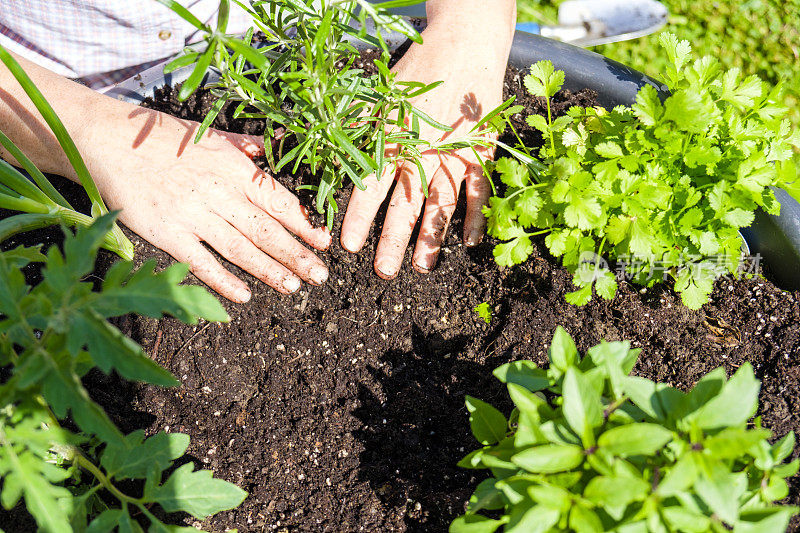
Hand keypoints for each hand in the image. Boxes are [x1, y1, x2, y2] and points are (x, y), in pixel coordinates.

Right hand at [84, 109, 330, 302]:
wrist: (107, 140)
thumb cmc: (163, 137)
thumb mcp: (211, 134)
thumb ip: (246, 147)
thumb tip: (275, 149)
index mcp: (233, 168)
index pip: (278, 201)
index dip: (304, 224)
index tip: (324, 242)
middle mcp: (218, 193)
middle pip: (266, 230)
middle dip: (297, 254)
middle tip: (321, 275)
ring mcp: (193, 215)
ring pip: (240, 249)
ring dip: (270, 270)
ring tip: (294, 287)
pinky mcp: (166, 234)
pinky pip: (201, 263)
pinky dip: (224, 282)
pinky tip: (245, 295)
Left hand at [339, 20, 512, 278]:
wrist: (464, 43)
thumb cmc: (414, 72)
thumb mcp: (374, 95)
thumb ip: (346, 124)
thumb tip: (297, 141)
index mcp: (392, 139)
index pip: (371, 186)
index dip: (359, 216)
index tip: (350, 245)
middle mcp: (422, 152)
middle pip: (404, 204)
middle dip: (392, 240)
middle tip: (382, 272)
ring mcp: (454, 154)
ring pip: (441, 204)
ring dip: (431, 237)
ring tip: (423, 267)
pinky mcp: (481, 151)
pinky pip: (479, 189)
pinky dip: (476, 215)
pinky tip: (471, 241)